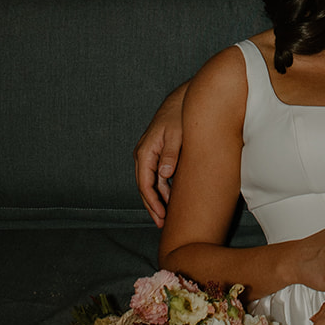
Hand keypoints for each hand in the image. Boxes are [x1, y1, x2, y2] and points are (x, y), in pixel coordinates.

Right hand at [133, 90, 185, 227]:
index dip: (153, 202)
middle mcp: (143, 155)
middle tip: (162, 223)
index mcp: (145, 152)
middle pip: (144, 187)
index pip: (145, 184)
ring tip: (166, 215)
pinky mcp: (157, 154)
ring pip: (150, 183)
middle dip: (152, 206)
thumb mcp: (176, 135)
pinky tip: (170, 198)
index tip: (162, 216)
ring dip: (157, 199)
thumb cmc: (179, 116)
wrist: (181, 100)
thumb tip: (164, 174)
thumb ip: (170, 154)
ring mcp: (149, 154)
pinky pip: (156, 175)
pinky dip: (161, 188)